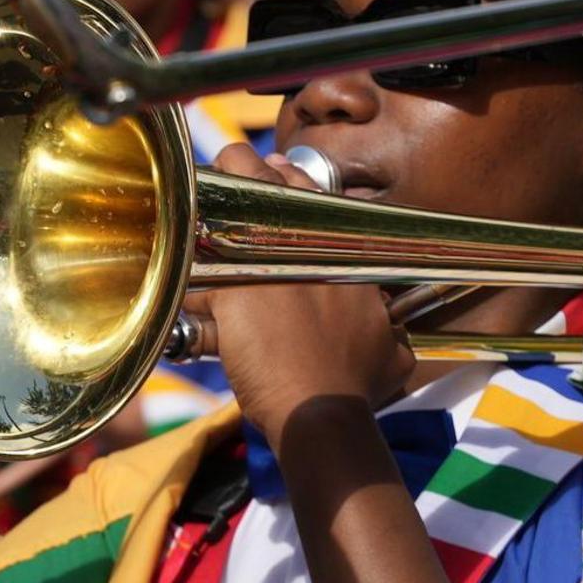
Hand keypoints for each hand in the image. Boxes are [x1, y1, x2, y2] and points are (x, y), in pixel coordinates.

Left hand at [189, 146, 413, 446]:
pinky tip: (183, 278)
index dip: (283, 178)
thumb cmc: (357, 384)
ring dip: (206, 210)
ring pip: (219, 201)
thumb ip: (393, 333)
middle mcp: (304, 240)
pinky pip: (193, 263)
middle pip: (262, 173)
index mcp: (342, 245)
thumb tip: (399, 342)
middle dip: (240, 173)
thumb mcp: (392, 352)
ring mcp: (265, 257)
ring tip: (198, 226)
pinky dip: (186, 271)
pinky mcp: (229, 287)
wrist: (322, 409)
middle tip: (227, 192)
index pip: (306, 184)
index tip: (270, 182)